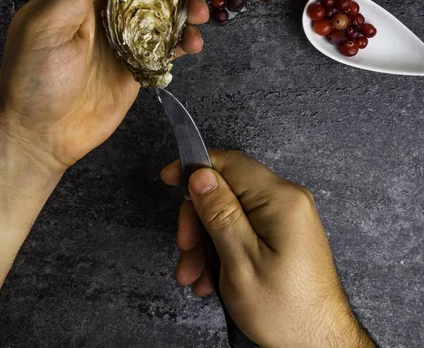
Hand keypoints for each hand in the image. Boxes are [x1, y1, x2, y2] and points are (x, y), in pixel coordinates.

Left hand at [0, 0, 207, 172]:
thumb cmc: (33, 79)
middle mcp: (102, 7)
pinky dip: (186, 38)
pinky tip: (194, 43)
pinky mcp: (140, 61)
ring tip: (201, 10)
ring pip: (163, 4)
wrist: (43, 133)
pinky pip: (169, 42)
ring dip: (187, 0)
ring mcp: (124, 34)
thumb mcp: (45, 28)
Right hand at [161, 151, 375, 347]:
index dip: (195, 167)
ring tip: (196, 276)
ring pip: (232, 211)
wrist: (321, 344)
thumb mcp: (240, 262)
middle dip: (199, 219)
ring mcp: (287, 216)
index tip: (169, 178)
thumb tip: (200, 174)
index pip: (230, 162)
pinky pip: (245, 227)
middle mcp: (287, 199)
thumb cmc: (286, 310)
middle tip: (185, 249)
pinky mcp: (284, 233)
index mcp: (280, 198)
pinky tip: (213, 277)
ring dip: (207, 240)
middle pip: (227, 189)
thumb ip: (219, 213)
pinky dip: (224, 247)